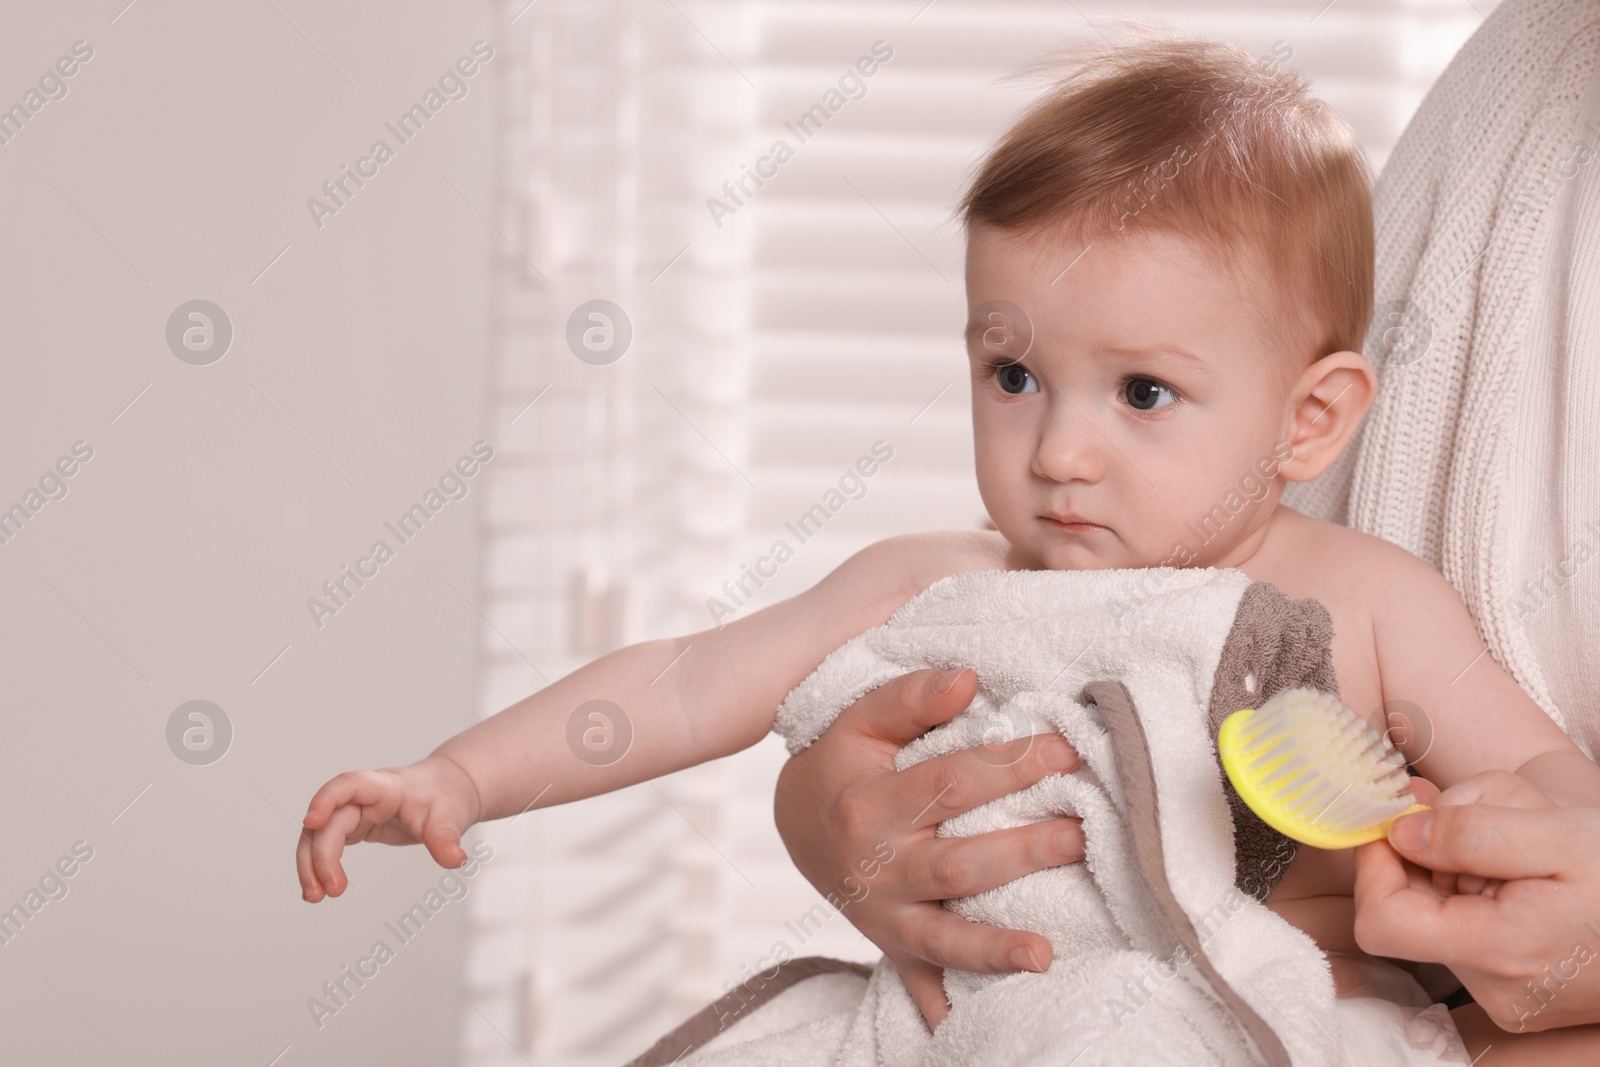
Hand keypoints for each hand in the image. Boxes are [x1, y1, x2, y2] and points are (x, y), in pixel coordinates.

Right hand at [296, 754, 481, 901]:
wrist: (450, 788)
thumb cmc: (447, 795)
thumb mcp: (452, 816)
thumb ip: (447, 838)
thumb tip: (455, 860)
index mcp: (386, 786)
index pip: (348, 785)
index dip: (326, 799)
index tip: (311, 821)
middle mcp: (365, 797)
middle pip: (329, 820)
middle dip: (321, 855)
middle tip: (329, 891)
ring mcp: (358, 811)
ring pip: (321, 833)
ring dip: (311, 864)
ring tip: (315, 897)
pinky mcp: (357, 826)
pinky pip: (329, 843)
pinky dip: (320, 865)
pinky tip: (319, 889)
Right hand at [773, 667, 1083, 1028]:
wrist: (795, 820)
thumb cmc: (841, 763)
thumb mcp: (859, 720)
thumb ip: (911, 697)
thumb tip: (967, 678)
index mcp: (870, 805)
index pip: (951, 783)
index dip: (1010, 765)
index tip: (1065, 751)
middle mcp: (877, 866)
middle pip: (956, 865)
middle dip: (1021, 852)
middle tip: (1079, 832)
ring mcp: (885, 915)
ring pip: (944, 937)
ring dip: (995, 948)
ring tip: (1045, 953)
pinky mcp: (894, 945)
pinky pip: (924, 983)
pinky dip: (947, 1008)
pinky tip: (977, 1025)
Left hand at [1354, 770, 1599, 1030]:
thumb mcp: (1558, 834)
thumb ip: (1471, 831)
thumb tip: (1399, 832)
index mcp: (1501, 953)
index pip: (1382, 921)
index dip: (1375, 864)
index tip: (1396, 816)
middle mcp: (1498, 988)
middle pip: (1416, 905)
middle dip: (1440, 846)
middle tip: (1494, 807)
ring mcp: (1512, 994)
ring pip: (1449, 906)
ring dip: (1473, 856)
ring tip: (1534, 830)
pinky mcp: (1526, 984)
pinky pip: (1480, 921)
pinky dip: (1495, 879)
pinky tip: (1539, 859)